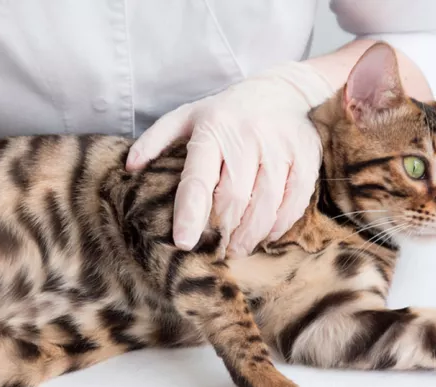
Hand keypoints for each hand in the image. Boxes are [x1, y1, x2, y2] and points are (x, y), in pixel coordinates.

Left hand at [126, 62, 333, 256]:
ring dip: (250, 234)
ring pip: (265, 204)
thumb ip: (156, 139)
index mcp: (213, 128)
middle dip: (222, 230)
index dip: (190, 213)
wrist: (282, 89)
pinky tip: (265, 234)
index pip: (199, 178)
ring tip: (237, 248)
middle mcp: (247, 136)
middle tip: (215, 249)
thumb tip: (129, 167)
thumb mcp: (187, 116)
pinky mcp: (306, 157)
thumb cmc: (226, 111)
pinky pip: (293, 201)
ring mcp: (280, 146)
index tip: (184, 241)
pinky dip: (278, 225)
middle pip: (234, 198)